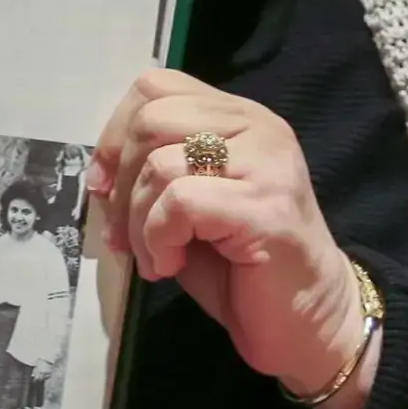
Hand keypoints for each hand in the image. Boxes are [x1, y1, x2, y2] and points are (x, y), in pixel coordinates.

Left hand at [91, 69, 364, 401]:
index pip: (156, 87)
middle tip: (126, 234)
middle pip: (152, 120)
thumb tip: (99, 173)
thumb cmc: (242, 267)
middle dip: (121, 183)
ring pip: (160, 164)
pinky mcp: (265, 205)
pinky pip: (180, 202)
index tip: (102, 184)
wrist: (308, 321)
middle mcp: (258, 127)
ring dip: (139, 222)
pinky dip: (158, 238)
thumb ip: (153, 172)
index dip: (114, 134)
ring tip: (157, 257)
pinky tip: (171, 264)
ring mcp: (267, 163)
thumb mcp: (189, 205)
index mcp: (238, 117)